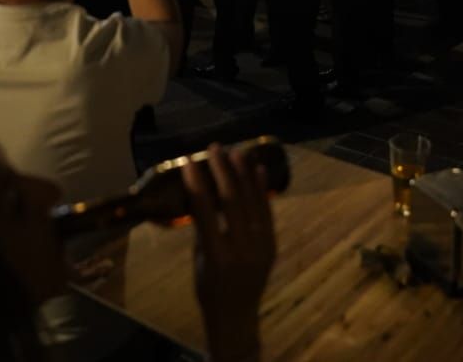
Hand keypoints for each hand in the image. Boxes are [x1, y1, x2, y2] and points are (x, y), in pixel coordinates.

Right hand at [186, 145, 273, 361]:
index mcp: (217, 256)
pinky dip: (262, 188)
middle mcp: (242, 249)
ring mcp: (262, 245)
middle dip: (223, 170)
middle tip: (214, 148)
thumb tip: (199, 191)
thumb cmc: (209, 288)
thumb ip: (202, 227)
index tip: (189, 162)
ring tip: (236, 151)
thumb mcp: (199, 259)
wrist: (236, 315)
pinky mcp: (273, 243)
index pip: (205, 212)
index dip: (196, 184)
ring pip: (253, 202)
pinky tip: (257, 168)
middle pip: (232, 201)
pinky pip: (267, 211)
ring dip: (244, 173)